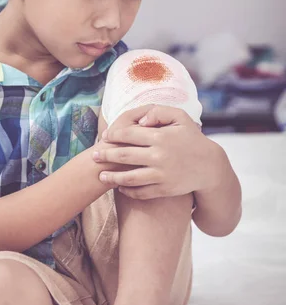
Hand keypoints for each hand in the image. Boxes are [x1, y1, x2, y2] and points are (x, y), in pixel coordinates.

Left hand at [93, 104, 219, 199]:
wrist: (210, 167)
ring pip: (129, 177)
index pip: (128, 134)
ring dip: (112, 177)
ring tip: (101, 176)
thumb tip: (140, 120)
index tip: (105, 137)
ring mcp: (161, 174)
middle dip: (106, 155)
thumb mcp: (181, 118)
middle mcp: (158, 156)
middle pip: (124, 156)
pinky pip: (141, 192)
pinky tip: (119, 187)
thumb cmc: (192, 139)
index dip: (113, 135)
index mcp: (160, 136)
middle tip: (94, 156)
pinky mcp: (164, 189)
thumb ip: (159, 112)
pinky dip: (128, 190)